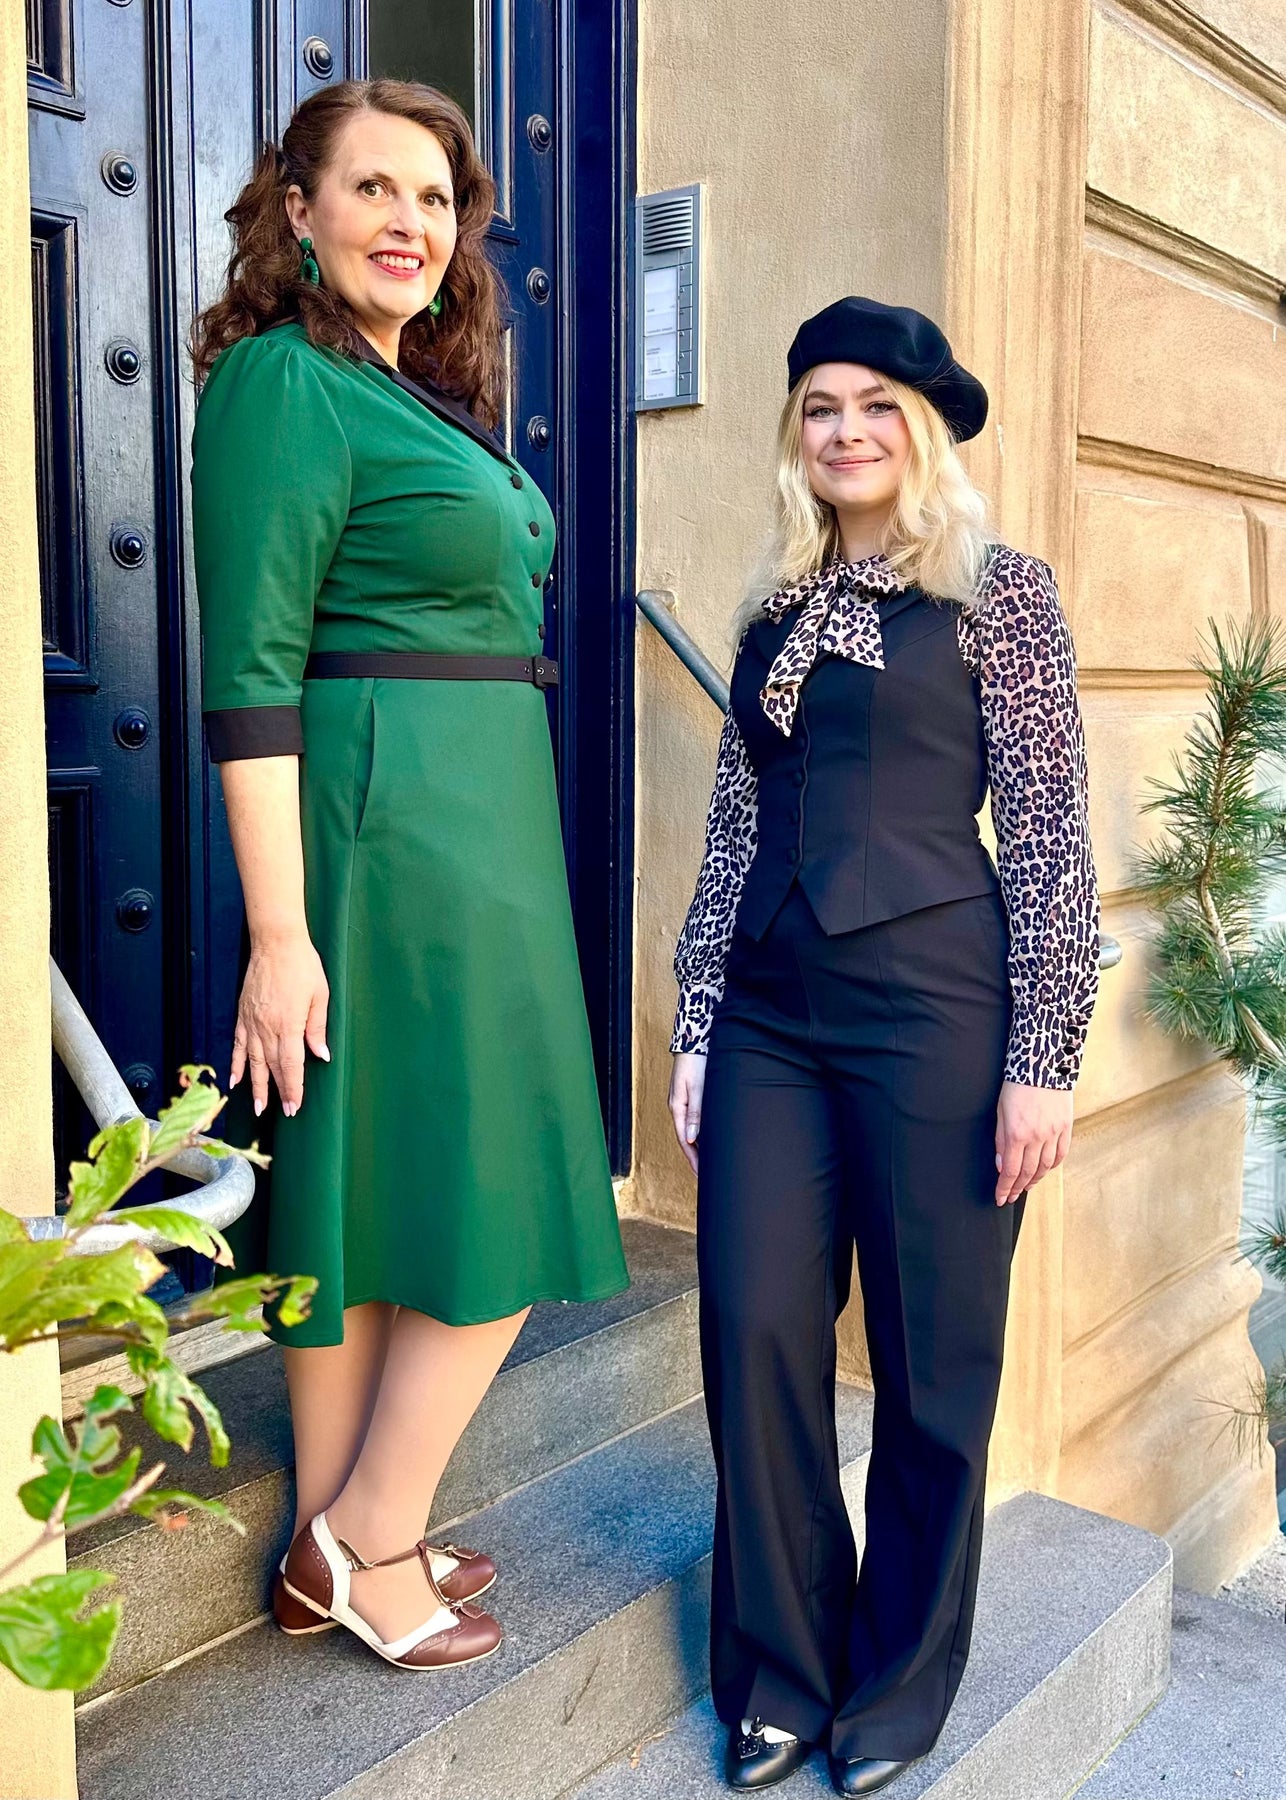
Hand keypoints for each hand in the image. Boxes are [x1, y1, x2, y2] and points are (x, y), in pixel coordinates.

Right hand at [231, 932, 329, 1117]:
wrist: (275, 943)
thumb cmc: (302, 966)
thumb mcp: (320, 995)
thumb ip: (317, 1028)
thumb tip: (321, 1055)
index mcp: (289, 1024)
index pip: (291, 1065)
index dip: (293, 1087)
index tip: (294, 1106)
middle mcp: (268, 1027)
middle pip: (272, 1067)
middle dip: (278, 1092)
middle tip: (282, 1112)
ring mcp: (252, 1022)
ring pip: (253, 1061)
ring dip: (256, 1085)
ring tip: (258, 1107)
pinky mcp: (243, 1015)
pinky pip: (238, 1045)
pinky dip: (236, 1064)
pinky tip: (234, 1080)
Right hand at [669, 1052, 706, 1174]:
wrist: (694, 1040)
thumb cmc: (697, 1062)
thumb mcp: (697, 1087)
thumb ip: (695, 1112)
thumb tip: (691, 1138)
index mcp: (677, 1107)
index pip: (684, 1140)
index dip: (693, 1158)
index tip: (701, 1175)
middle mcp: (678, 1107)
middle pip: (686, 1138)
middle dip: (695, 1157)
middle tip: (707, 1175)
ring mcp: (683, 1102)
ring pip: (690, 1130)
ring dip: (699, 1146)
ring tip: (710, 1162)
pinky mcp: (690, 1096)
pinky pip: (694, 1120)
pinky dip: (701, 1132)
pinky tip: (709, 1138)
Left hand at [994, 1080, 1072, 1204]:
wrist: (1042, 1066)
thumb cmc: (1016, 1086)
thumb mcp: (1000, 1112)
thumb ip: (1001, 1140)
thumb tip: (1001, 1165)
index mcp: (1017, 1135)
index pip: (1010, 1171)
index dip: (1005, 1188)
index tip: (1001, 1198)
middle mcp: (1037, 1138)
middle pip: (1027, 1173)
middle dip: (1018, 1188)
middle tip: (1012, 1196)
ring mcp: (1053, 1134)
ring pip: (1045, 1167)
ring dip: (1034, 1180)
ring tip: (1026, 1186)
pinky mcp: (1066, 1128)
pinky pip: (1060, 1154)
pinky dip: (1052, 1166)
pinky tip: (1044, 1170)